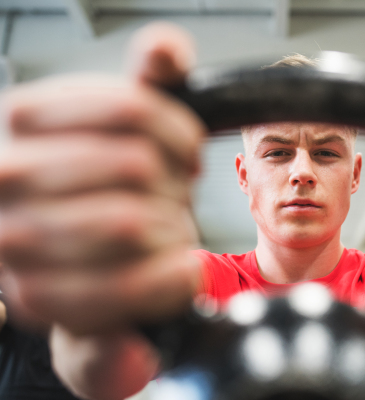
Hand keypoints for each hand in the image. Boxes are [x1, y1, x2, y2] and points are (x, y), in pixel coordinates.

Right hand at [0, 22, 204, 334]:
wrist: (75, 252)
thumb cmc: (105, 180)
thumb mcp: (126, 120)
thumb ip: (152, 77)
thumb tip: (165, 48)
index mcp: (25, 115)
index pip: (131, 109)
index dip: (179, 133)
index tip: (187, 151)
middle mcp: (3, 174)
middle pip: (135, 167)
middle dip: (175, 185)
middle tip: (172, 196)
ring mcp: (12, 239)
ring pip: (133, 224)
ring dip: (172, 229)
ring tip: (164, 229)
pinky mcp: (36, 297)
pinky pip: (132, 284)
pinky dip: (173, 276)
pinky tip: (173, 266)